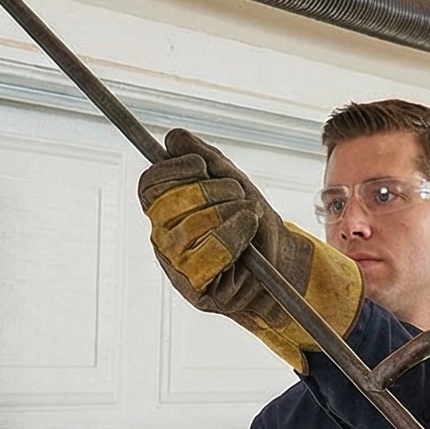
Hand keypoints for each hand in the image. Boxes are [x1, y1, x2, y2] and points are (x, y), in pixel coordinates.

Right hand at [139, 130, 361, 369]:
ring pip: (185, 231)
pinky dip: (231, 236)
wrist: (280, 259)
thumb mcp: (231, 181)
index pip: (148, 187)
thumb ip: (204, 157)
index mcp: (164, 211)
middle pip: (166, 206)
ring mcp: (176, 267)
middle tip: (237, 192)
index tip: (200, 164)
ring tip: (248, 213)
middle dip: (208, 191)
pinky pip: (203, 258)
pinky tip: (248, 228)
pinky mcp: (194, 291)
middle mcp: (163, 239)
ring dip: (225, 212)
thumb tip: (173, 137)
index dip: (170, 170)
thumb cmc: (251, 220)